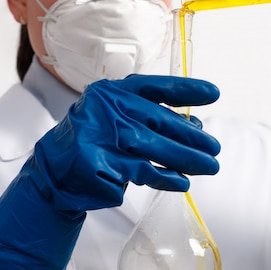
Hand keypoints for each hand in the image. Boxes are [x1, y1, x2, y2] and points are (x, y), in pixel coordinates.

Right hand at [0, 74, 220, 269]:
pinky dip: (165, 178)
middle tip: (216, 148)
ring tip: (210, 166)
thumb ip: (151, 120)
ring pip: (154, 148)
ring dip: (186, 159)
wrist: (54, 170)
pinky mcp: (96, 164)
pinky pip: (140, 172)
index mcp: (113, 92)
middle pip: (160, 121)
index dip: (186, 90)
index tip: (214, 93)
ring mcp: (100, 135)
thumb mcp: (119, 120)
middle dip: (193, 137)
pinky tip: (182, 182)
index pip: (156, 87)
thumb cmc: (96, 141)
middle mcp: (106, 108)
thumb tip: (197, 128)